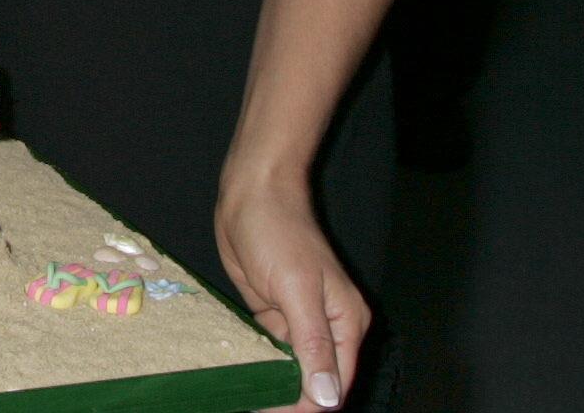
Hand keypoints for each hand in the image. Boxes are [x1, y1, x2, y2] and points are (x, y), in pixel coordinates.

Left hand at [216, 172, 367, 410]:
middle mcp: (327, 328)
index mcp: (346, 325)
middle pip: (313, 381)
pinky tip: (236, 373)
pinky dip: (256, 360)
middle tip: (250, 404)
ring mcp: (298, 321)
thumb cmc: (279, 231)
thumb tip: (328, 398)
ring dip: (269, 382)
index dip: (308, 405)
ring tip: (240, 396)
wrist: (252, 192)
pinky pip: (269, 348)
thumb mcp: (298, 289)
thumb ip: (314, 344)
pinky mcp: (273, 313)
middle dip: (287, 398)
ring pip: (289, 368)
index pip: (334, 385)